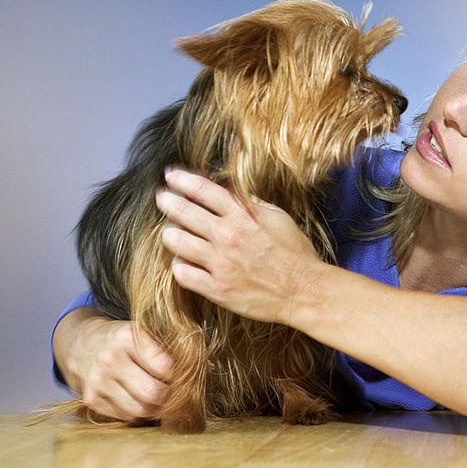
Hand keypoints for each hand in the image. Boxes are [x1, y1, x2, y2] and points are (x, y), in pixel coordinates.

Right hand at [54, 309, 171, 421]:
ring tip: (159, 398)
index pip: (165, 367)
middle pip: (153, 393)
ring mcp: (98, 381)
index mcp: (127, 338)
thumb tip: (208, 368)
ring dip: (155, 409)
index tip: (181, 375)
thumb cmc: (124, 340)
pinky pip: (125, 417)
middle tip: (173, 391)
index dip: (179, 375)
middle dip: (170, 396)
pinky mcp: (91, 399)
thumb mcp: (145, 333)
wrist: (82, 345)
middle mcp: (110, 359)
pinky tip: (139, 399)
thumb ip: (173, 349)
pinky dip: (138, 413)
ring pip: (140, 410)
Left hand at [155, 167, 322, 324]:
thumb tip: (230, 191)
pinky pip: (183, 274)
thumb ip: (251, 204)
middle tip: (161, 198)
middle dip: (167, 201)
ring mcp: (220, 264)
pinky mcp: (218, 289)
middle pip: (183, 212)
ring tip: (170, 232)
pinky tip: (182, 262)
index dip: (183, 180)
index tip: (172, 176)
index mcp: (243, 216)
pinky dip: (179, 266)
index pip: (203, 190)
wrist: (304, 291)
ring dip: (170, 234)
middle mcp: (227, 237)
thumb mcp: (279, 219)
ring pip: (176, 242)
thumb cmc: (296, 254)